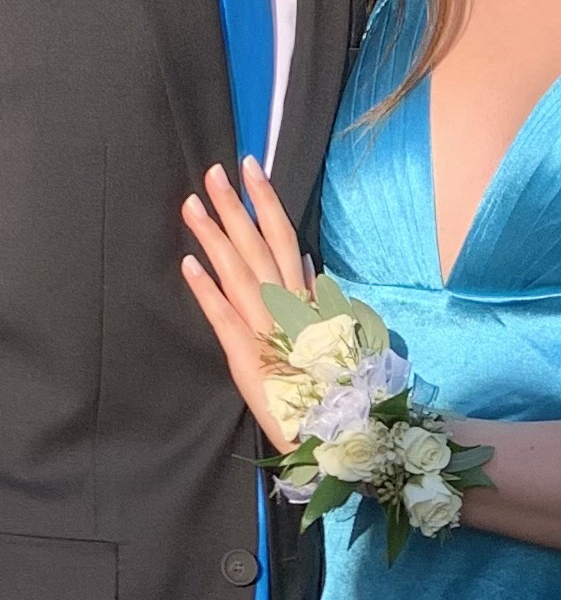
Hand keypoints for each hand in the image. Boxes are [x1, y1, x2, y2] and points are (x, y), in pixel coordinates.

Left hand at [181, 159, 308, 449]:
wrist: (333, 431)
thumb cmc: (329, 383)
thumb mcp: (329, 331)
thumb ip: (312, 295)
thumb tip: (301, 260)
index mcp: (305, 298)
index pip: (284, 238)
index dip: (266, 201)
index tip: (250, 168)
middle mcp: (287, 306)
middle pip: (258, 246)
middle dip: (235, 207)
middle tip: (212, 171)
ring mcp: (266, 329)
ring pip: (238, 273)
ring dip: (214, 237)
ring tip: (191, 205)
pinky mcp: (247, 357)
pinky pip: (225, 318)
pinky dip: (207, 291)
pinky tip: (188, 263)